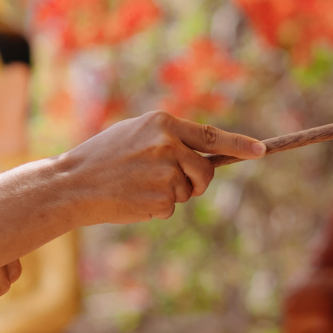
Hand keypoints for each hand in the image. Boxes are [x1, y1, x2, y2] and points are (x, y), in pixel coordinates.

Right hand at [58, 111, 264, 224]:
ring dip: (170, 195)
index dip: (240, 145)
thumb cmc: (101, 157)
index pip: (212, 136)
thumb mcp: (135, 134)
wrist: (72, 183)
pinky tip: (133, 199)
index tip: (261, 151)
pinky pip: (171, 208)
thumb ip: (168, 139)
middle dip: (196, 182)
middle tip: (167, 183)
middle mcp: (169, 145)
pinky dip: (156, 208)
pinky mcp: (161, 199)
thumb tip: (202, 154)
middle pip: (205, 171)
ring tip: (137, 186)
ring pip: (187, 192)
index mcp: (163, 123)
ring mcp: (166, 173)